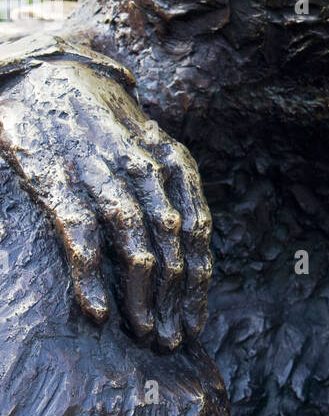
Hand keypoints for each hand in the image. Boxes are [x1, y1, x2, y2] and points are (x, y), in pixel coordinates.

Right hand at [0, 62, 211, 348]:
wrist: (42, 74)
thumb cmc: (100, 119)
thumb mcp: (148, 142)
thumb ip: (169, 188)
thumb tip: (187, 247)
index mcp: (171, 159)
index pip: (199, 230)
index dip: (200, 282)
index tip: (196, 322)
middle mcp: (142, 167)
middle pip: (172, 244)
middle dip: (174, 298)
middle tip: (170, 341)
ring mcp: (101, 173)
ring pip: (135, 244)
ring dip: (143, 296)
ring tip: (145, 334)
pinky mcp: (58, 180)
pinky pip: (82, 237)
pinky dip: (93, 277)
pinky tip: (98, 312)